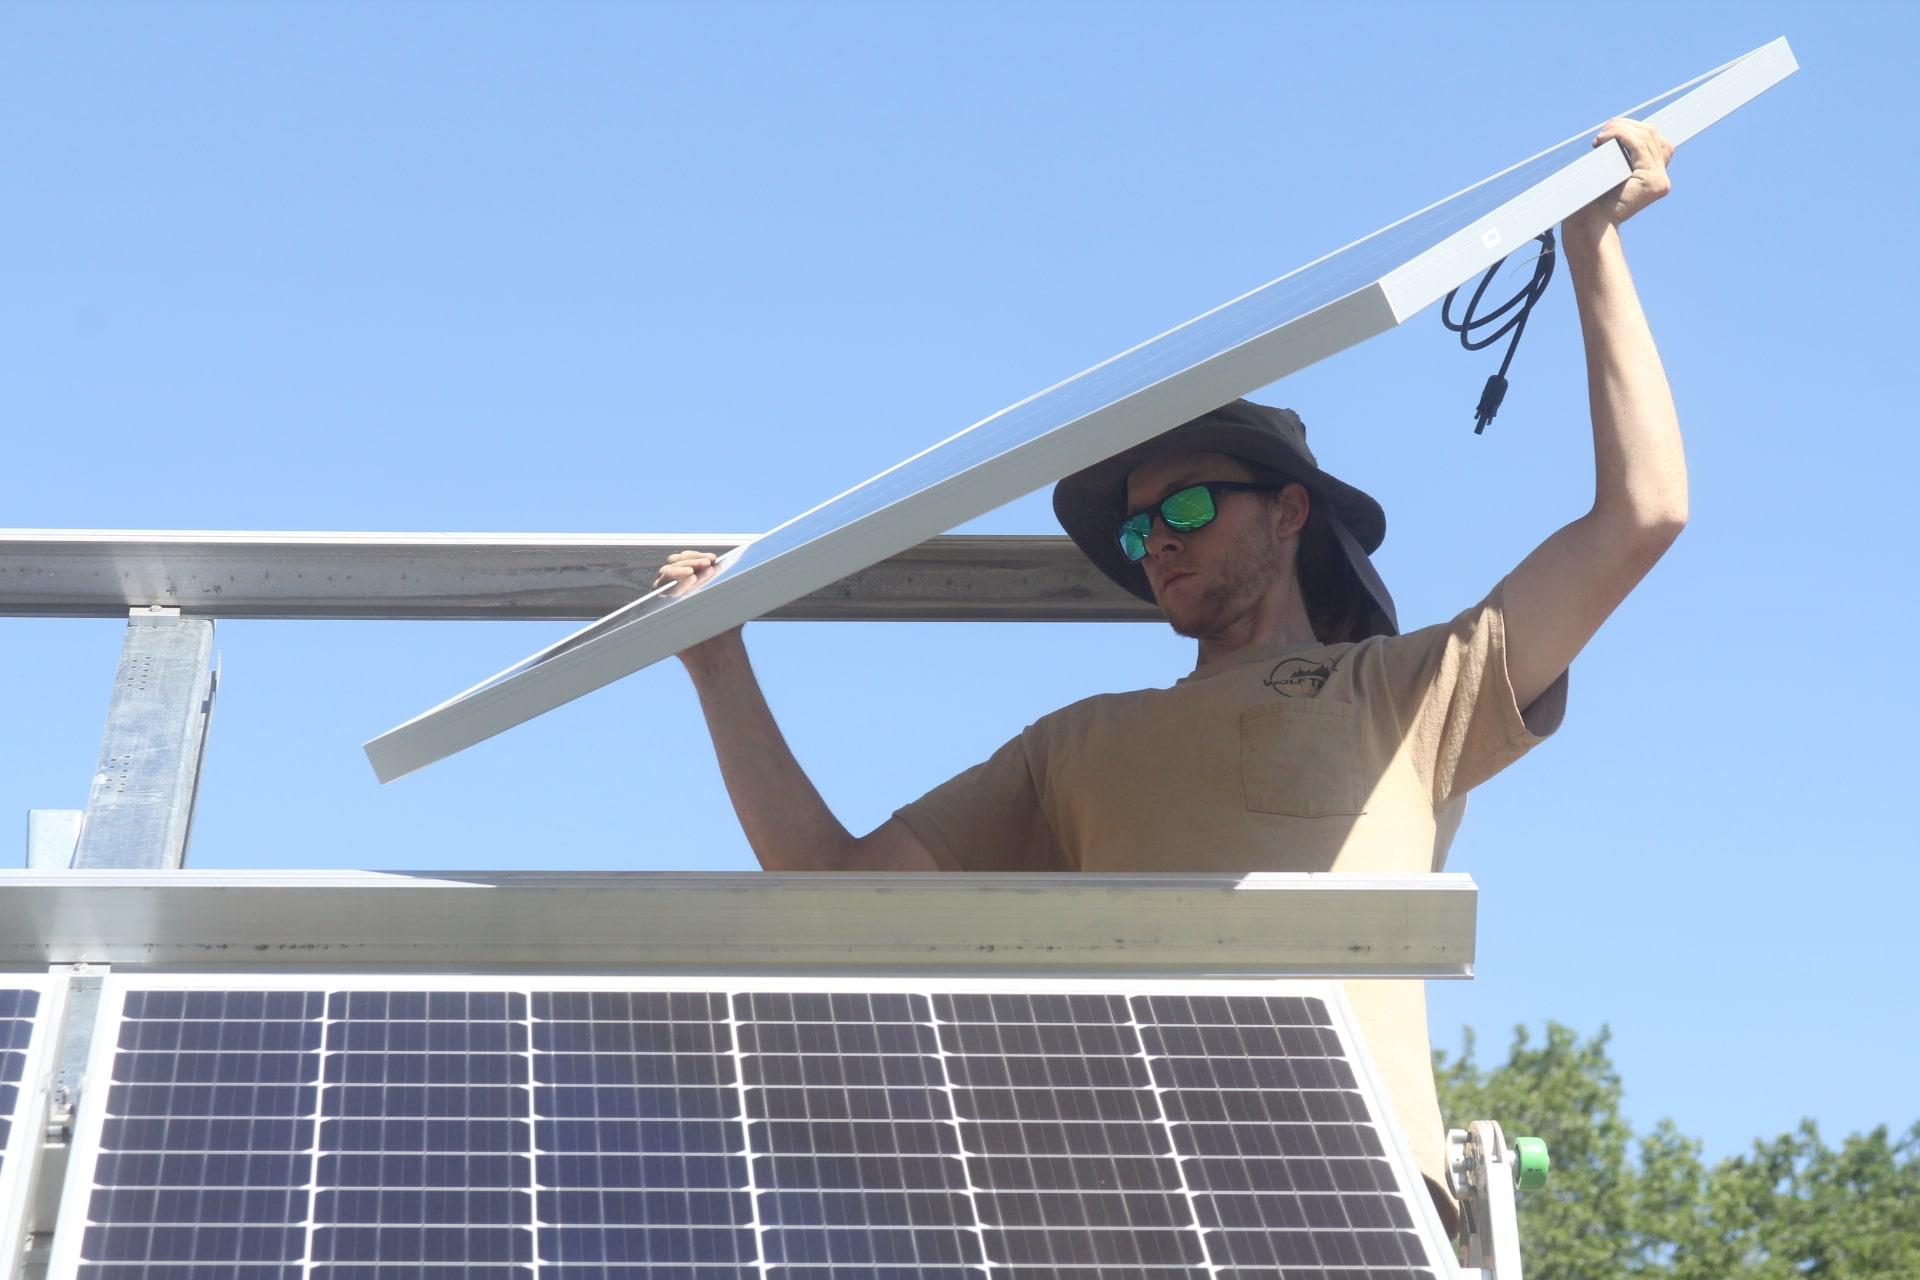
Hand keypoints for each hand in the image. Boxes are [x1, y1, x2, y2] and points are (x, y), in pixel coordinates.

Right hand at [654, 550, 744, 670]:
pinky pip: (660, 593)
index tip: (713, 559)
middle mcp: (678, 587)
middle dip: (690, 559)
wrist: (719, 651)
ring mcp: (667, 598)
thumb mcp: (734, 599)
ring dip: (679, 568)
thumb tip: (754, 565)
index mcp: (693, 580)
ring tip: (695, 572)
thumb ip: (736, 581)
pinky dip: (673, 584)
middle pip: (674, 563)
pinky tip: (689, 583)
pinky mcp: (659, 610)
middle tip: (707, 563)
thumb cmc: (727, 626)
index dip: (697, 556)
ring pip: (664, 575)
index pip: (687, 560)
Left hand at [1566, 117, 1674, 236]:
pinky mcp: (1652, 181)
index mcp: (1655, 176)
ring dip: (1620, 129)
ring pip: (1646, 136)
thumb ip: (1621, 155)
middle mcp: (1661, 178)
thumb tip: (1618, 127)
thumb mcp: (1610, 171)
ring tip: (1601, 136)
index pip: (1657, 141)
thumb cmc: (1592, 200)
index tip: (1617, 126)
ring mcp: (1659, 180)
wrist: (1588, 223)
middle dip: (1627, 126)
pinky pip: (1638, 145)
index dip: (1639, 129)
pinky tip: (1603, 139)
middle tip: (1604, 131)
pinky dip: (1621, 135)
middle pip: (1652, 135)